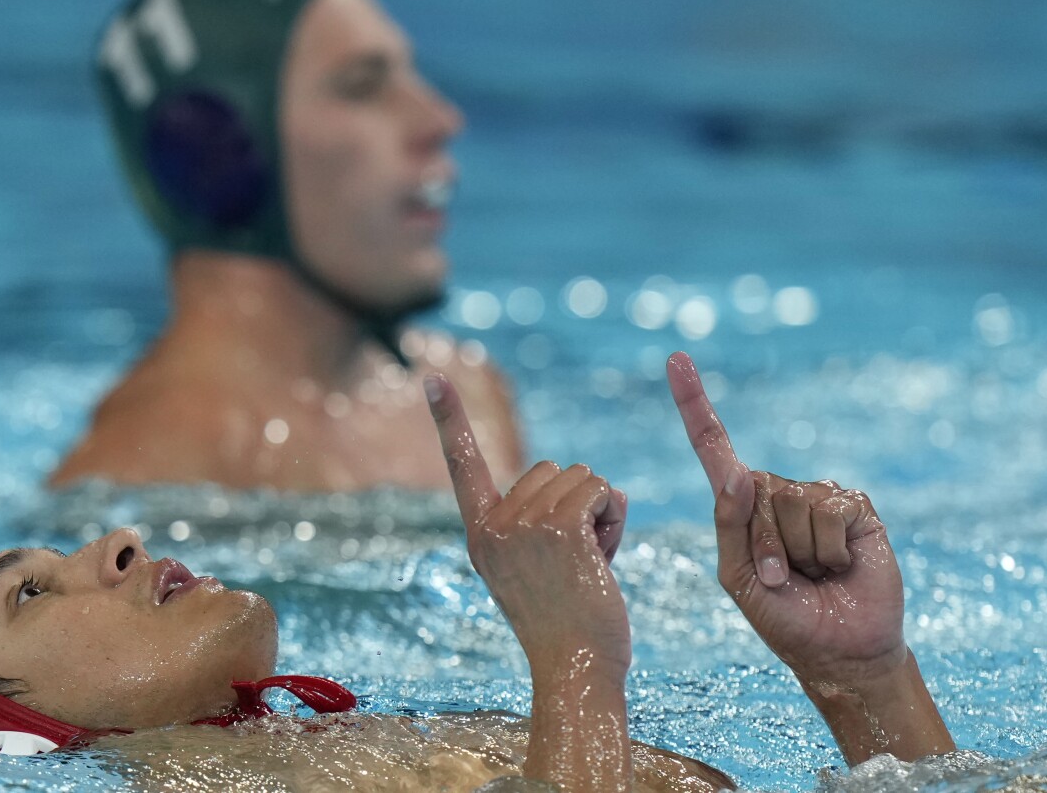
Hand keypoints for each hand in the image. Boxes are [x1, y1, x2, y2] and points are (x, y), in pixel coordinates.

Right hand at [425, 373, 629, 673]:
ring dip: (600, 513)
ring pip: (580, 477)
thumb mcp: (534, 571)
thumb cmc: (567, 626)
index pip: (462, 466)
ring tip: (593, 562)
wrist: (576, 670)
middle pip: (549, 469)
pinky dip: (614, 516)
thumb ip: (537, 525)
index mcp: (481, 535)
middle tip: (578, 557)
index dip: (449, 419)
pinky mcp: (560, 528)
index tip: (432, 376)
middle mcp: (493, 526)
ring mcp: (523, 526)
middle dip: (576, 503)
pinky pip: (600, 490)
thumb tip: (585, 483)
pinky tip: (606, 555)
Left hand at [665, 352, 904, 685]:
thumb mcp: (738, 578)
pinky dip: (828, 549)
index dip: (695, 403)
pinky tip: (839, 566)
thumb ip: (730, 526)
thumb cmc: (784, 617)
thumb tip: (739, 473)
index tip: (676, 360)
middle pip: (754, 489)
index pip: (714, 446)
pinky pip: (828, 510)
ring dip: (797, 550)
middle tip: (784, 578)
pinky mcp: (853, 506)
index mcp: (741, 505)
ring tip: (811, 574)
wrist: (840, 651)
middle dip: (765, 543)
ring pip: (791, 502)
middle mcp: (776, 492)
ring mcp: (816, 496)